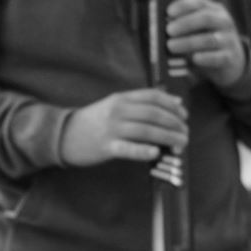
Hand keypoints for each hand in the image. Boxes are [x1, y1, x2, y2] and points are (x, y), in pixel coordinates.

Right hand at [61, 89, 187, 166]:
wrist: (64, 135)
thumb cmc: (95, 121)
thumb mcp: (115, 105)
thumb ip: (141, 103)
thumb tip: (174, 101)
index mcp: (121, 98)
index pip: (153, 96)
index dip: (173, 105)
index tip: (184, 115)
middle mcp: (118, 111)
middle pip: (154, 114)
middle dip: (175, 124)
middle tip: (186, 134)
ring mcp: (111, 129)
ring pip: (146, 131)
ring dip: (167, 138)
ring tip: (180, 145)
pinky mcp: (106, 147)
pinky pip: (128, 149)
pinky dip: (143, 151)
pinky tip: (155, 153)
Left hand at [166, 0, 247, 86]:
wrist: (231, 62)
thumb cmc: (205, 42)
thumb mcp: (196, 30)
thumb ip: (181, 27)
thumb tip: (161, 26)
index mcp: (213, 10)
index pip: (199, 3)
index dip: (183, 6)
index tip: (168, 12)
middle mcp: (223, 22)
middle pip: (206, 18)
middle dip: (185, 23)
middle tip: (168, 31)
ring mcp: (228, 40)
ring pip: (209, 39)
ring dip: (188, 42)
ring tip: (171, 46)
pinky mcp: (229, 58)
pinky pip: (217, 57)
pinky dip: (204, 58)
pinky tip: (194, 59)